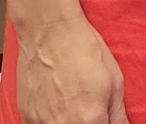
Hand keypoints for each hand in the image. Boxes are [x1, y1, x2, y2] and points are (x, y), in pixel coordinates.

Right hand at [15, 16, 130, 123]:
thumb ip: (118, 115)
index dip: (104, 123)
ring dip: (70, 121)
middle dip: (89, 122)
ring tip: (73, 104)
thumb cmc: (80, 49)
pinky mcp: (27, 116)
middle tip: (89, 108)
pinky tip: (58, 105)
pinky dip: (53, 120)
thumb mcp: (114, 81)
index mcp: (90, 119)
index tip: (103, 117)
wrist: (49, 32)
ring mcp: (41, 123)